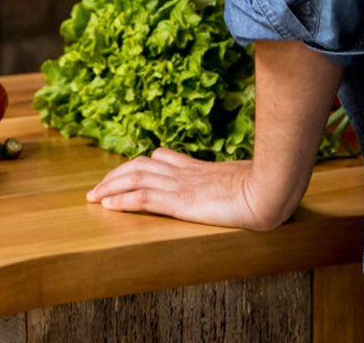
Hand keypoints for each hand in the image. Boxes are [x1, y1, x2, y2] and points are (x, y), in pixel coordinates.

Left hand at [86, 148, 287, 231]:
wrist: (269, 191)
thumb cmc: (266, 188)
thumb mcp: (243, 181)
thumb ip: (230, 181)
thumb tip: (236, 186)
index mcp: (197, 167)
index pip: (160, 158)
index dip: (139, 165)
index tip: (125, 171)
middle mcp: (183, 173)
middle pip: (139, 165)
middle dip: (115, 175)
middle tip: (98, 187)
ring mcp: (180, 185)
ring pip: (134, 178)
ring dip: (110, 186)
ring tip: (94, 197)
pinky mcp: (180, 201)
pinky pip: (142, 198)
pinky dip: (122, 200)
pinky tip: (108, 206)